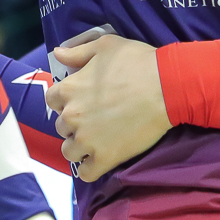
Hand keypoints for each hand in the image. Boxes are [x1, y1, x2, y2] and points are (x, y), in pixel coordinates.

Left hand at [47, 35, 170, 181]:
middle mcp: (72, 117)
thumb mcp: (105, 46)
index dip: (65, 100)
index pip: (52, 100)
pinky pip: (86, 173)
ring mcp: (87, 140)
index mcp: (69, 89)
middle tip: (94, 119)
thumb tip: (57, 53)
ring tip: (96, 141)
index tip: (80, 100)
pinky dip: (90, 168)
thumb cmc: (137, 62)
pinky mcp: (105, 158)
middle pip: (61, 127)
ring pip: (69, 151)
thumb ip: (77, 52)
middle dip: (74, 123)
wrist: (167, 87)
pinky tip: (100, 159)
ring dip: (79, 147)